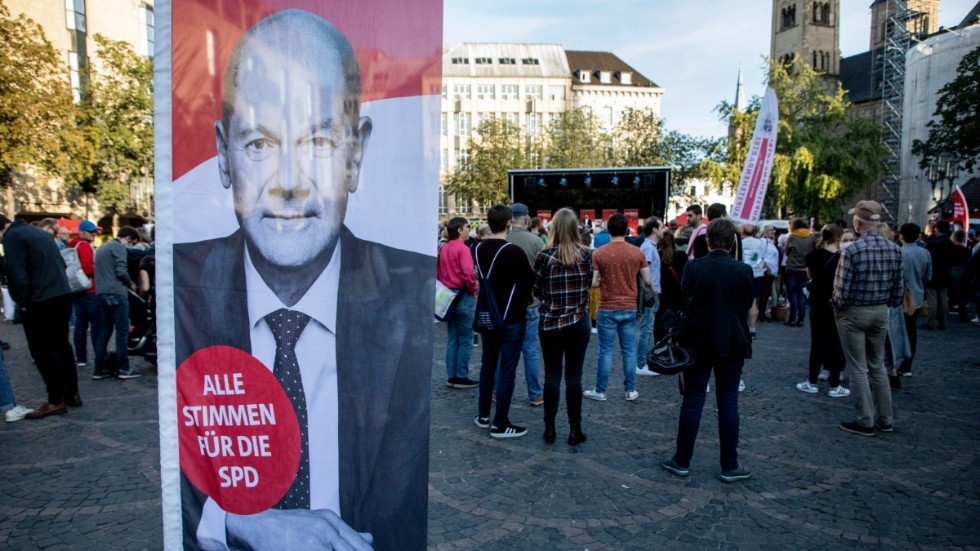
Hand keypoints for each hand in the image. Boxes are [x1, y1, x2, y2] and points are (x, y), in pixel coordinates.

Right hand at [226, 508, 372, 549]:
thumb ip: (346, 533)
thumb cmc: (288, 526)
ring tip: (325, 550)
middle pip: (354, 550)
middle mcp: (325, 530)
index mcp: (332, 522)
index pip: (360, 546)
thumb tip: (369, 539)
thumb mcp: (320, 522)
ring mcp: (313, 543)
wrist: (256, 524)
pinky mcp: (303, 549)